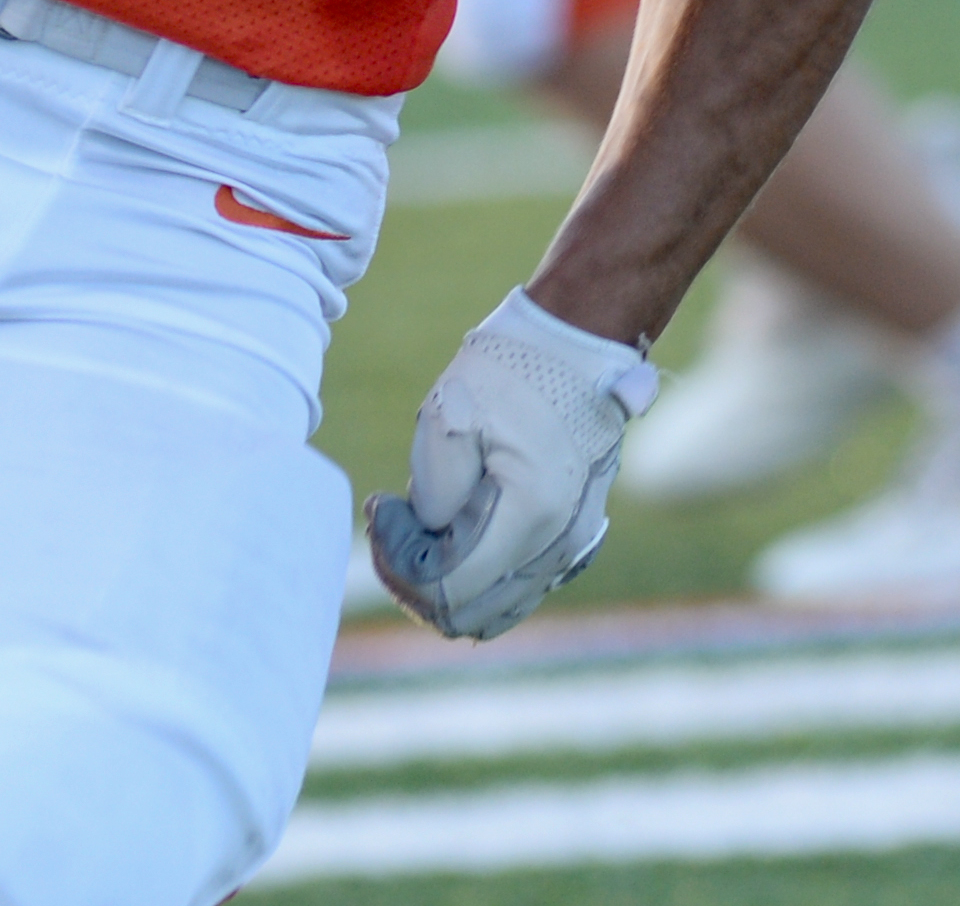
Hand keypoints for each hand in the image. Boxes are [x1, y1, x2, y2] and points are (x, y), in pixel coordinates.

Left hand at [368, 287, 657, 640]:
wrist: (577, 345)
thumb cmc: (509, 371)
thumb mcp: (450, 417)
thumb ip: (434, 496)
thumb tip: (429, 540)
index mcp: (530, 515)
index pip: (450, 589)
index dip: (400, 562)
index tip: (383, 508)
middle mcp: (559, 546)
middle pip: (470, 615)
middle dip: (415, 579)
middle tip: (391, 522)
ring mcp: (571, 548)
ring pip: (494, 609)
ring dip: (444, 579)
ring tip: (415, 521)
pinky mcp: (570, 540)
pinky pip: (514, 586)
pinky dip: (474, 573)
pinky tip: (450, 520)